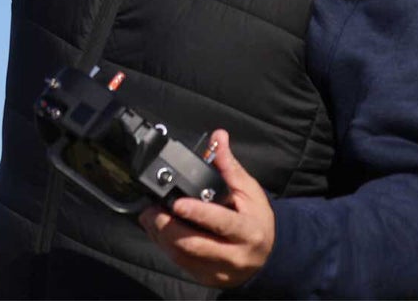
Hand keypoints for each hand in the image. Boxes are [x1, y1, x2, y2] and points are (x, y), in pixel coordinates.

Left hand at [138, 130, 274, 288]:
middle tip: (150, 209)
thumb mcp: (249, 190)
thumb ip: (229, 165)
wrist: (269, 256)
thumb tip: (218, 137)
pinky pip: (182, 265)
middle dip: (167, 226)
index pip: (221, 223)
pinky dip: (165, 247)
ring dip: (161, 237)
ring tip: (148, 217)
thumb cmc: (256, 219)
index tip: (177, 203)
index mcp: (248, 231)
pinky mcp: (209, 279)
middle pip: (195, 245)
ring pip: (184, 257)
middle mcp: (235, 255)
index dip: (197, 214)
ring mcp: (221, 271)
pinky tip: (158, 231)